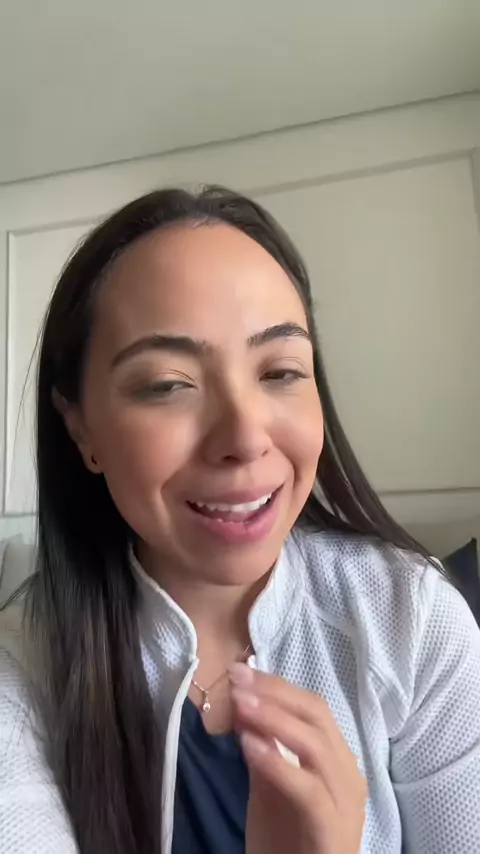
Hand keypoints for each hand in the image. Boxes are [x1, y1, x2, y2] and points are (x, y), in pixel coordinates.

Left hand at [229, 664, 366, 853]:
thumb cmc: (285, 841)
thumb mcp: (269, 786)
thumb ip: (262, 746)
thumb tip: (243, 701)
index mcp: (338, 761)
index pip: (313, 708)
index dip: (277, 685)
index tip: (240, 671)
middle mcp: (349, 776)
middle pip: (318, 717)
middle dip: (275, 693)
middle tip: (238, 680)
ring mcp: (346, 803)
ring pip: (317, 746)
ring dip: (274, 720)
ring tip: (240, 705)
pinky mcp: (333, 831)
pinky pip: (309, 790)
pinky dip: (278, 764)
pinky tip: (249, 747)